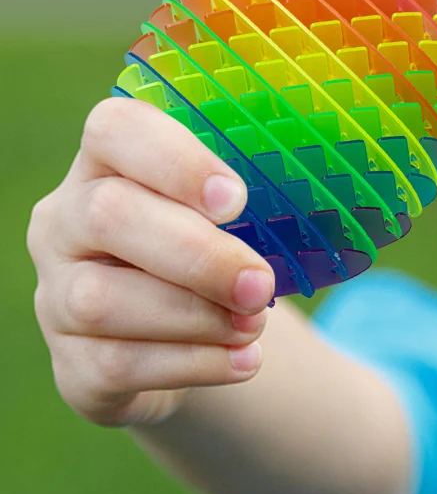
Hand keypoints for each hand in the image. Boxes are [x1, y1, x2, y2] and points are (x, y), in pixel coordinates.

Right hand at [27, 96, 274, 427]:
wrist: (184, 338)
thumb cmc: (213, 250)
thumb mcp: (229, 216)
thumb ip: (257, 196)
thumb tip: (321, 199)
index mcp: (107, 163)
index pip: (114, 128)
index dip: (175, 160)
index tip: (236, 199)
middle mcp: (65, 221)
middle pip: (107, 216)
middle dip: (198, 254)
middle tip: (260, 283)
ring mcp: (56, 295)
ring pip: (101, 300)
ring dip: (194, 316)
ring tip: (253, 325)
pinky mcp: (71, 364)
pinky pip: (116, 365)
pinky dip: (193, 364)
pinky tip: (243, 361)